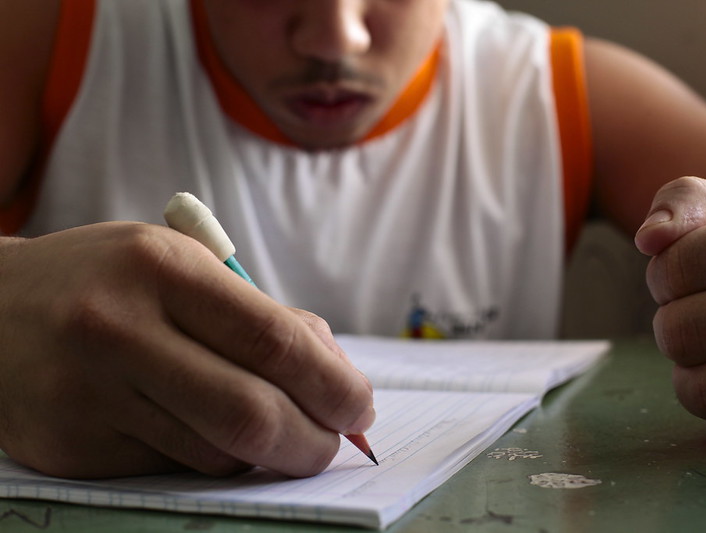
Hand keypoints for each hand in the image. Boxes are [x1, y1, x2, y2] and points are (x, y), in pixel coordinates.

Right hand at [0, 222, 373, 477]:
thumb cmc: (111, 281)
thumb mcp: (185, 266)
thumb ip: (263, 316)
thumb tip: (337, 374)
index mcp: (162, 269)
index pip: (276, 341)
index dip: (335, 385)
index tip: (361, 406)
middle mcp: (118, 329)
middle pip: (252, 413)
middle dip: (314, 440)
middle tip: (334, 441)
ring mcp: (87, 395)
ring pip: (217, 453)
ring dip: (265, 453)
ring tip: (272, 429)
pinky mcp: (69, 447)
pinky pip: (172, 469)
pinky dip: (211, 457)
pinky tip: (204, 429)